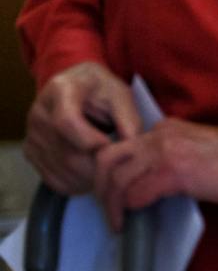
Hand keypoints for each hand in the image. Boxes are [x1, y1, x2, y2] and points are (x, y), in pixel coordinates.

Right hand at [24, 61, 140, 194]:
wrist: (76, 86)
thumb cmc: (101, 89)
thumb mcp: (120, 94)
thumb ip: (128, 118)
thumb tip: (133, 147)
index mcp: (61, 89)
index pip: (66, 121)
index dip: (89, 139)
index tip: (109, 144)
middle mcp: (39, 113)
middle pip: (65, 151)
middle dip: (96, 164)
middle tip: (118, 166)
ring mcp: (32, 135)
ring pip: (61, 168)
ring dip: (89, 177)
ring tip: (110, 171)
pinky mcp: (31, 152)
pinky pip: (52, 178)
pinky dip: (76, 183)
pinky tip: (93, 176)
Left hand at [93, 118, 217, 230]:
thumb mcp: (195, 145)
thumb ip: (171, 153)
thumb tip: (151, 177)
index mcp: (165, 127)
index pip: (121, 146)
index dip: (110, 171)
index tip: (113, 191)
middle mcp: (160, 135)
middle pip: (107, 159)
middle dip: (99, 186)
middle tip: (107, 208)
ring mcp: (165, 152)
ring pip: (116, 179)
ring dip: (112, 205)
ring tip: (118, 221)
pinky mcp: (173, 172)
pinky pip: (136, 193)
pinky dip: (131, 207)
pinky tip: (135, 217)